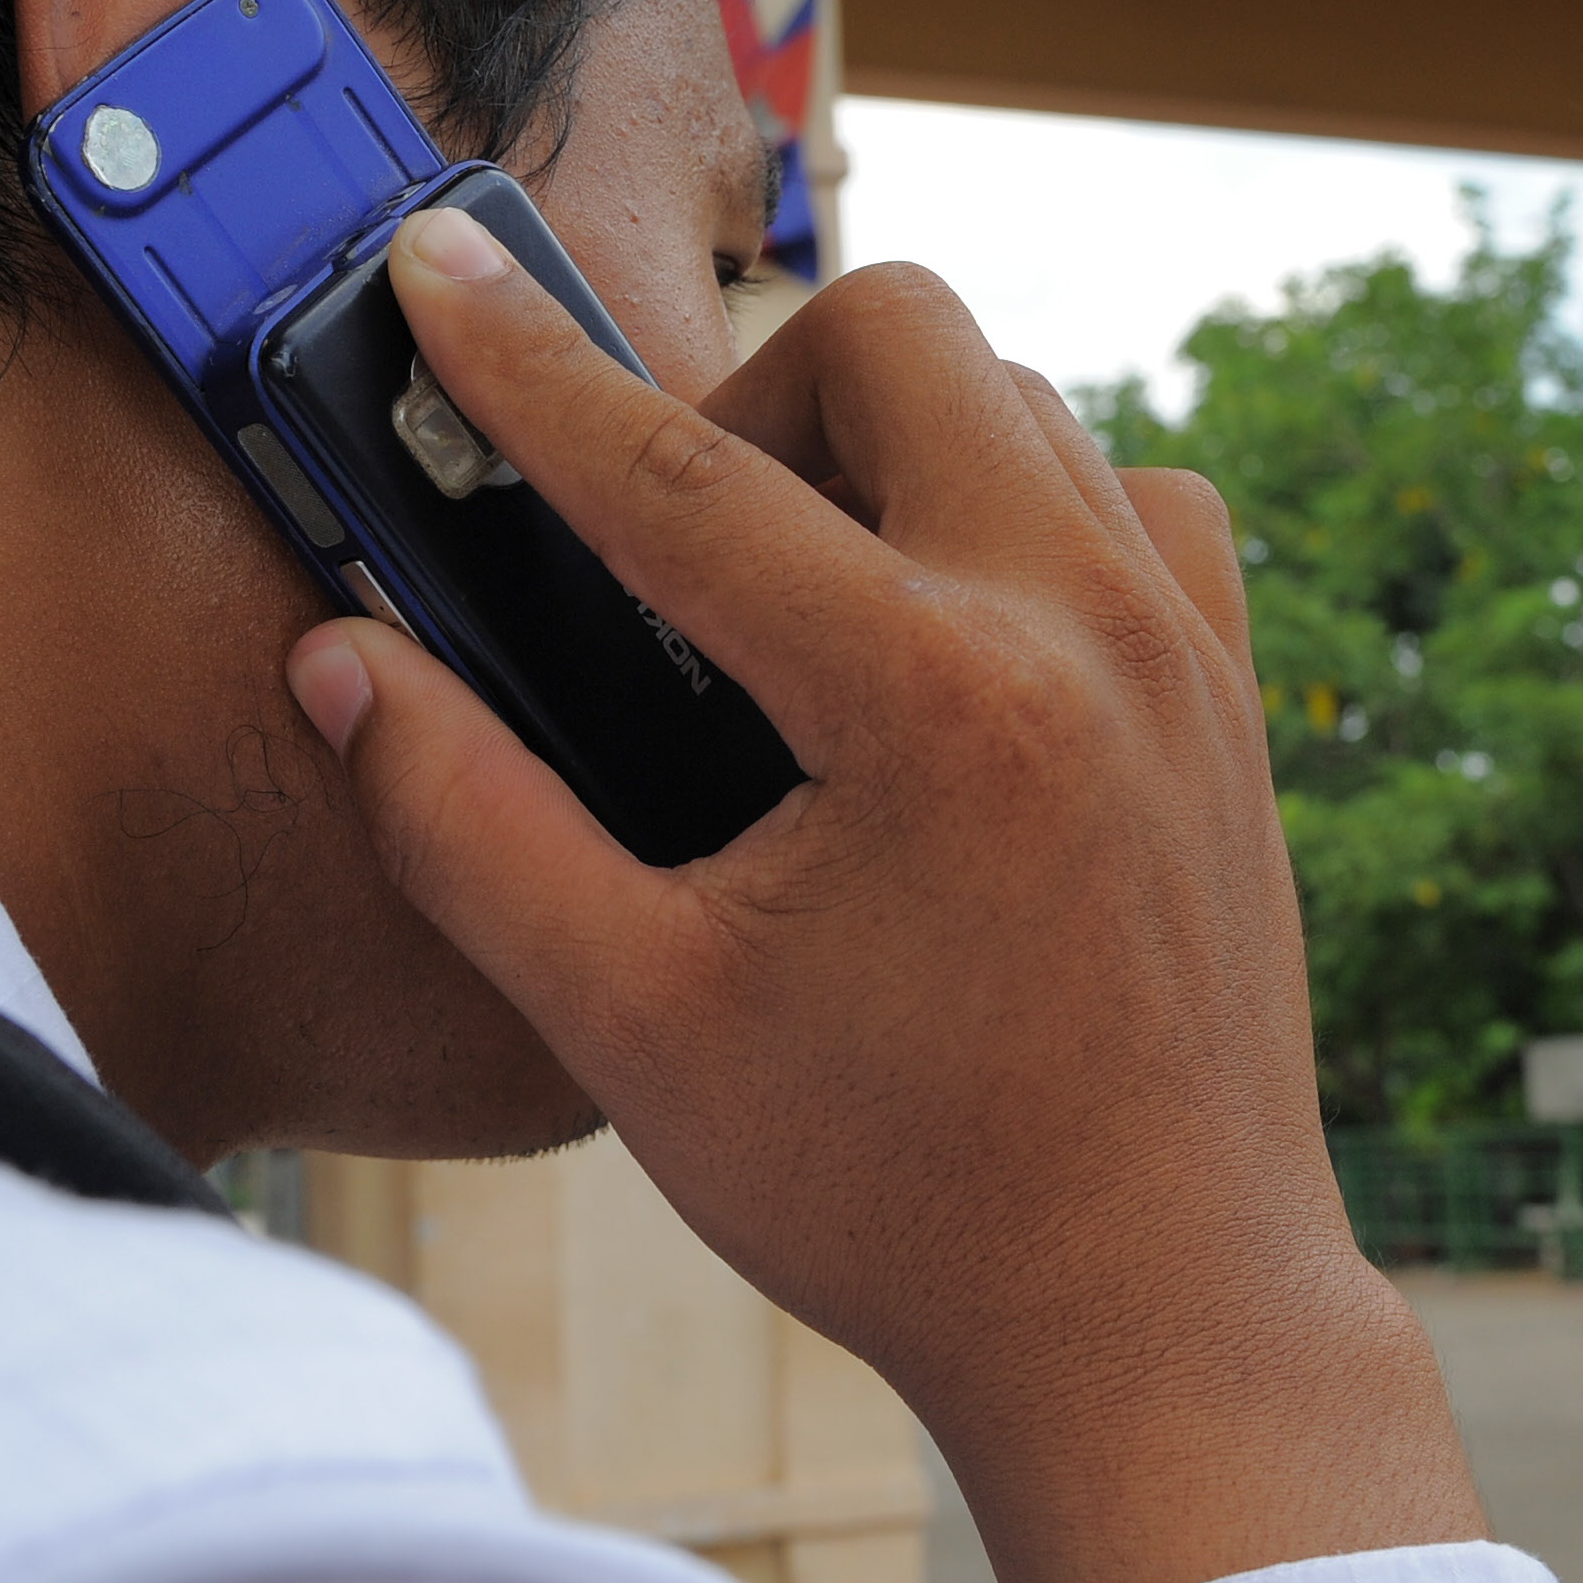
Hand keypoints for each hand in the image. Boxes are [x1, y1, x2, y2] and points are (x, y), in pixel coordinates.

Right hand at [285, 208, 1485, 1582]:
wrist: (1158, 1313)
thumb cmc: (901, 1194)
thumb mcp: (635, 1025)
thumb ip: (470, 823)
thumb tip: (348, 666)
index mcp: (927, 699)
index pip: (674, 469)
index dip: (522, 366)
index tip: (437, 268)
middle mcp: (1081, 627)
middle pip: (900, 331)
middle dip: (753, 390)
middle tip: (686, 551)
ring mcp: (1183, 650)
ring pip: (1024, 398)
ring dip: (890, 444)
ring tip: (809, 607)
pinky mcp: (1233, 696)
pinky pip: (1134, 497)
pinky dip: (1029, 508)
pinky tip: (957, 637)